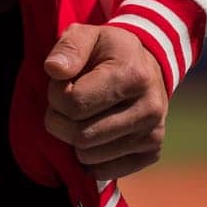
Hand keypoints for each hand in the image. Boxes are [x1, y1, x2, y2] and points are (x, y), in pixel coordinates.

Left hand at [42, 24, 168, 180]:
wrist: (148, 65)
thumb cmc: (109, 51)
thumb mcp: (87, 35)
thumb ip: (68, 47)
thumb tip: (53, 69)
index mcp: (132, 75)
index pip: (75, 103)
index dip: (55, 95)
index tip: (61, 84)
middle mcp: (149, 108)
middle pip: (81, 135)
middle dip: (60, 121)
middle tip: (66, 103)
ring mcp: (153, 134)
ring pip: (90, 156)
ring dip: (73, 139)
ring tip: (83, 115)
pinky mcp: (151, 153)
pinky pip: (104, 171)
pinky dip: (90, 158)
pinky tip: (95, 133)